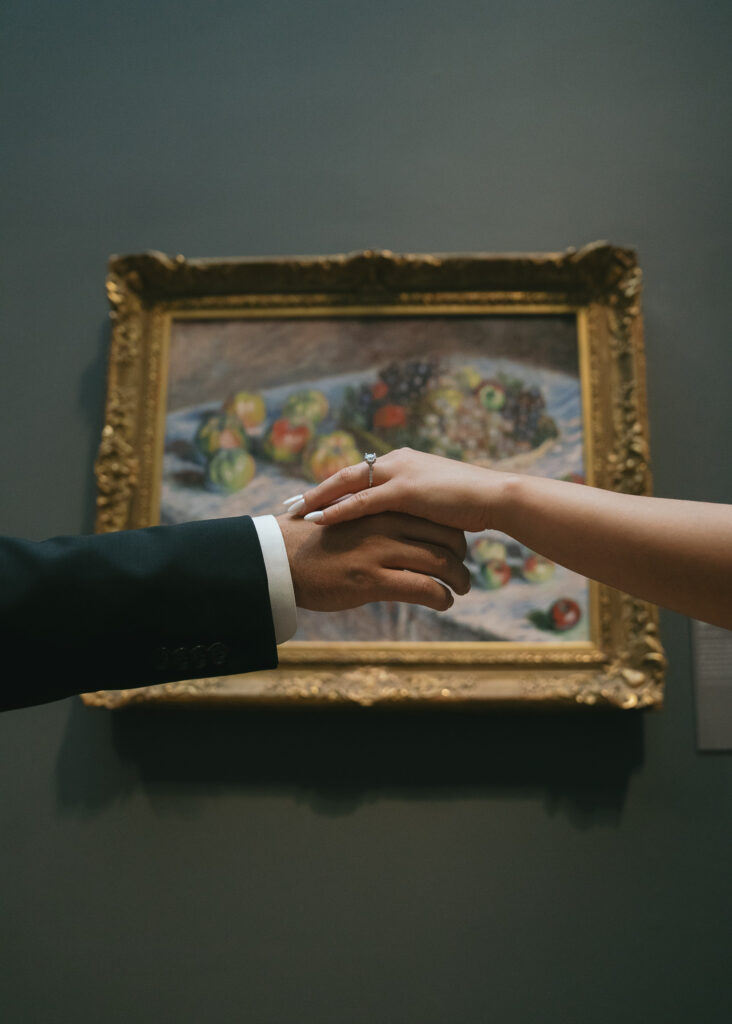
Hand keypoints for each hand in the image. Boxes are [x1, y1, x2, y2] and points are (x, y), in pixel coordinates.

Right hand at [277, 511, 469, 611]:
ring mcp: (379, 550)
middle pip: (443, 535)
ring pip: (438, 561)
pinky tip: (444, 603)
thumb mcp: (346, 521)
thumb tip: (394, 530)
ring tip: (462, 589)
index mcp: (379, 508)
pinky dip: (441, 596)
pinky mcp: (372, 579)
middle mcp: (383, 524)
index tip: (457, 546)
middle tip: (465, 571)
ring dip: (458, 578)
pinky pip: (422, 586)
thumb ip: (372, 521)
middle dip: (461, 556)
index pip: (431, 515)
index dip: (452, 532)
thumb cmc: (310, 545)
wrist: (278, 561)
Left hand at [289, 448, 510, 533]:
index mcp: (404, 461)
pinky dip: (338, 510)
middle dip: (318, 490)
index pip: (361, 472)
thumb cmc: (472, 504)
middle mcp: (397, 460)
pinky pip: (362, 501)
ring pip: (348, 485)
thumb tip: (403, 522)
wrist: (495, 497)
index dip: (335, 486)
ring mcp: (400, 473)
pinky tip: (320, 520)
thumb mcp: (437, 503)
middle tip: (292, 505)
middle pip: (346, 474)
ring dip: (319, 499)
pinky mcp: (404, 490)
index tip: (313, 499)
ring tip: (296, 513)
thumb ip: (415, 506)